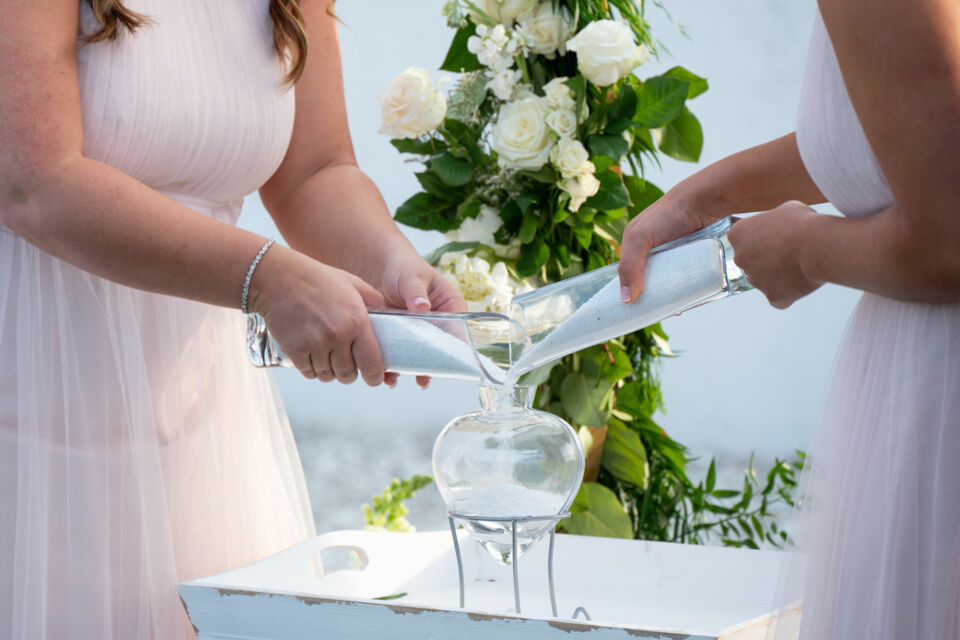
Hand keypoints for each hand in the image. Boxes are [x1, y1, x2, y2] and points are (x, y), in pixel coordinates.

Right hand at [248, 246, 388, 384]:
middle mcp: (338, 336)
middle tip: (349, 366)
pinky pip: (309, 372)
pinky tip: (313, 358)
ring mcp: (315, 344)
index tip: (375, 378)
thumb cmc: (318, 279)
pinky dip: (312, 370)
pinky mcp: (295, 349)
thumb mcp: (353, 284)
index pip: (372, 364)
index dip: (376, 376)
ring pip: (328, 375)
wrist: (278, 278)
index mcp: (357, 321)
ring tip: (329, 359)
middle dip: (351, 374)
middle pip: (349, 374)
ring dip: (330, 372)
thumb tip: (391, 319)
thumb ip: (375, 303)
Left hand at [378, 250, 466, 387]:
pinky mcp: (403, 336)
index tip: (445, 363)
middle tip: (422, 378)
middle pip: (439, 348)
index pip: (458, 330)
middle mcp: (439, 322)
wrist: (382, 268)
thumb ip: (415, 291)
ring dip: (410, 368)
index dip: (453, 348)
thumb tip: (422, 306)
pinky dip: (396, 364)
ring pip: (420, 354)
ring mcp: (420, 332)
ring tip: (398, 377)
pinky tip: (388, 374)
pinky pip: (403, 353)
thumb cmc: (404, 267)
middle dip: (430, 364)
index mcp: (451, 306)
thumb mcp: (412, 277)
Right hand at [619, 191, 716, 301]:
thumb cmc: (668, 215)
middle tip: (662, 313)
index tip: (635, 312)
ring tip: (679, 308)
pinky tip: (695, 298)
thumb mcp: (640, 237)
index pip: (630, 274)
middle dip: (655, 297)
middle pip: (652, 281)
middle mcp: (656, 251)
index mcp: (637, 245)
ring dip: (675, 295)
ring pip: (673, 281)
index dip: (631, 291)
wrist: (705, 202)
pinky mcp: (695, 257)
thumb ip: (629, 266)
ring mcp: (677, 254)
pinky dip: (692, 289)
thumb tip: (625, 299)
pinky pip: (691, 278)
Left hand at [727, 201, 822, 308]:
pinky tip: (802, 280)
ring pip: (764, 279)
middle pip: (752, 261)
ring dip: (778, 274)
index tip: (778, 235)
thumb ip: (774, 222)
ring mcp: (755, 280)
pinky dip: (789, 291)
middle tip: (790, 251)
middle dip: (768, 257)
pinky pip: (779, 296)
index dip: (764, 237)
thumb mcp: (785, 210)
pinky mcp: (772, 296)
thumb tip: (780, 227)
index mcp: (738, 234)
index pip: (744, 238)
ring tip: (800, 263)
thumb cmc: (802, 224)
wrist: (816, 245)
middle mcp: (740, 259)